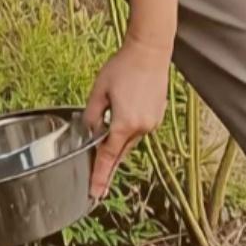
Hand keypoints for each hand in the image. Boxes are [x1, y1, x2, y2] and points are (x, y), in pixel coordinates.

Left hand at [83, 42, 171, 196]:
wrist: (150, 52)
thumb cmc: (122, 68)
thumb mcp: (98, 91)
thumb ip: (91, 116)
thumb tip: (87, 133)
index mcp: (124, 124)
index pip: (107, 157)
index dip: (99, 176)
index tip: (95, 194)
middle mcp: (141, 128)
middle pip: (119, 153)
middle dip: (107, 167)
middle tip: (96, 187)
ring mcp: (152, 123)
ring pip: (129, 143)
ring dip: (117, 147)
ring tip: (105, 155)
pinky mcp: (157, 117)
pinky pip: (138, 132)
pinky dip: (127, 134)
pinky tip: (120, 127)